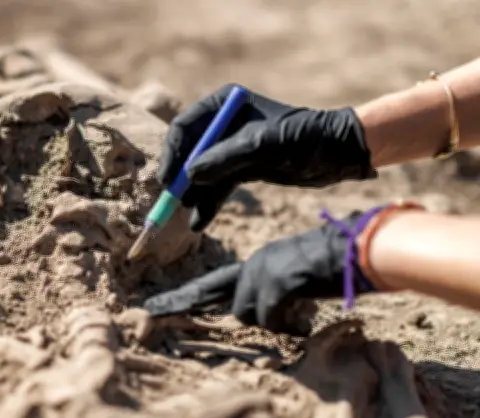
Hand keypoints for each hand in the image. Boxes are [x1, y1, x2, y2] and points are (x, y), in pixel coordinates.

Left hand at [143, 210, 375, 334]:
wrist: (363, 248)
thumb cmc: (339, 266)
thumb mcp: (299, 282)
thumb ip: (278, 297)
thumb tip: (266, 316)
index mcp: (259, 263)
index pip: (213, 283)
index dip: (186, 296)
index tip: (157, 305)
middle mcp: (255, 264)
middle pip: (213, 292)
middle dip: (180, 302)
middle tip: (149, 312)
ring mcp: (264, 271)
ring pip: (246, 313)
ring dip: (270, 322)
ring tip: (298, 315)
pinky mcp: (277, 281)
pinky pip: (269, 319)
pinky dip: (288, 326)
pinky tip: (306, 318)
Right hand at [158, 84, 377, 231]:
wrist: (340, 154)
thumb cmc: (305, 138)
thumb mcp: (263, 146)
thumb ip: (224, 159)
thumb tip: (189, 175)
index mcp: (224, 105)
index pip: (185, 127)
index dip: (172, 153)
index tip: (168, 179)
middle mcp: (224, 124)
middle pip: (189, 152)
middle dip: (181, 178)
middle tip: (173, 201)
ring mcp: (232, 147)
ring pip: (202, 173)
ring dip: (195, 195)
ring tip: (190, 216)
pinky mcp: (242, 168)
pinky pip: (218, 186)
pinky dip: (209, 203)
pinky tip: (200, 222)